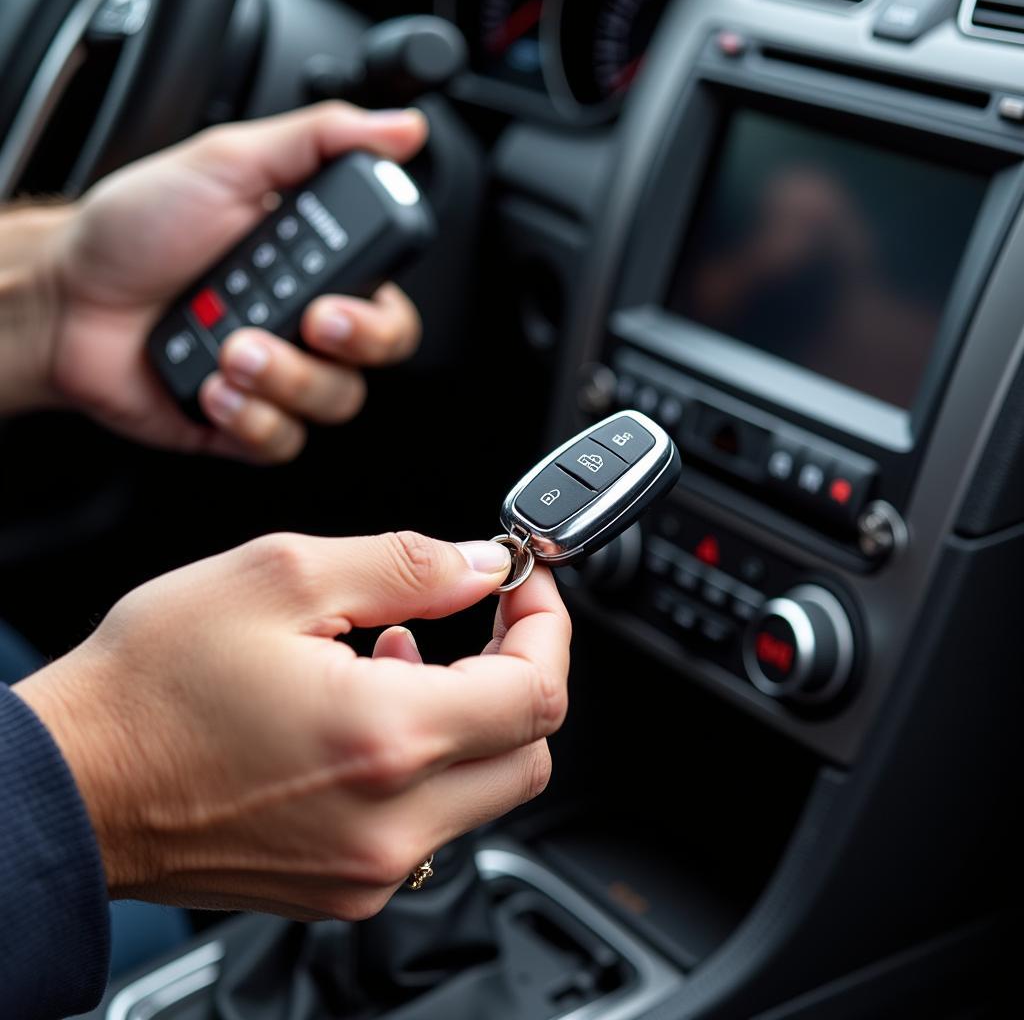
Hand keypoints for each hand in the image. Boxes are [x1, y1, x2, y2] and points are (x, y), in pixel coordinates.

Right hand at [14, 533, 570, 919]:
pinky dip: (428, 757)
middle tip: (479, 614)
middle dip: (519, 669)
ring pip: (487, 786)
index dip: (547, 624)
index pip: (538, 691)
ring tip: (398, 650)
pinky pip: (431, 819)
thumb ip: (405, 564)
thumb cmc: (147, 688)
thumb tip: (479, 566)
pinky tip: (370, 706)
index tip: (524, 584)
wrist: (68, 786)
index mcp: (384, 740)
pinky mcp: (343, 887)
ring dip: (471, 711)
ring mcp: (368, 870)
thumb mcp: (281, 577)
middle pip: (529, 748)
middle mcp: (390, 823)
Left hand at [48, 102, 427, 461]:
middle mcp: (305, 328)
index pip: (388, 308)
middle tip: (302, 321)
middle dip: (343, 348)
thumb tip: (400, 129)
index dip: (379, 318)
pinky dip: (250, 417)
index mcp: (317, 271)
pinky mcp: (245, 422)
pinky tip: (212, 386)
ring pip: (333, 404)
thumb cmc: (136, 230)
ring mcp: (278, 378)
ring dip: (282, 379)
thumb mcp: (229, 161)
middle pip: (373, 362)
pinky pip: (282, 442)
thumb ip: (319, 141)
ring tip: (228, 347)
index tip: (337, 300)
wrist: (65, 298)